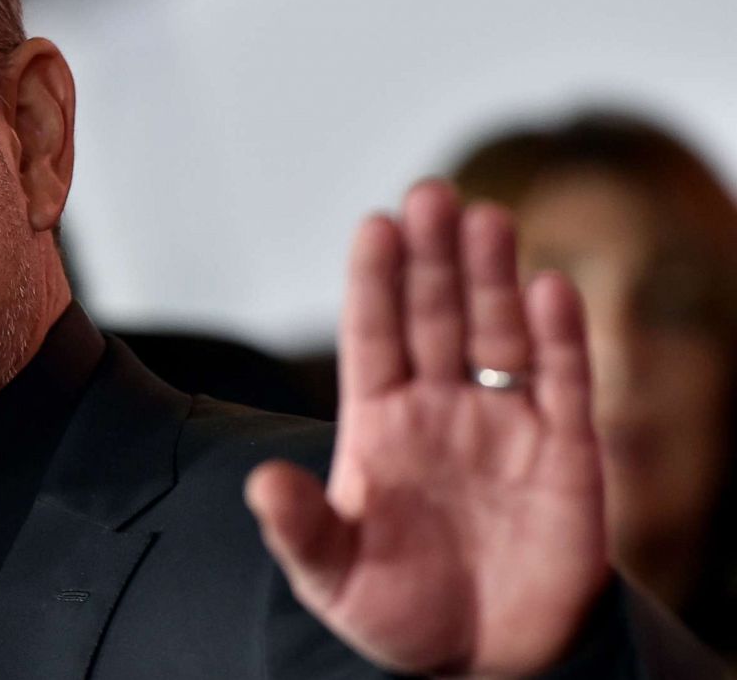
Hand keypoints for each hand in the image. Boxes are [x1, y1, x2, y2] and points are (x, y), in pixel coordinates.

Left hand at [245, 179, 609, 675]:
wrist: (484, 664)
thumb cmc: (398, 612)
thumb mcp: (332, 577)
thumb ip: (300, 528)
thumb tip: (261, 482)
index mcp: (378, 426)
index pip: (372, 336)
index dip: (374, 282)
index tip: (373, 225)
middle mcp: (439, 411)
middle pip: (434, 318)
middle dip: (432, 259)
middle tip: (431, 195)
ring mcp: (503, 426)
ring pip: (497, 335)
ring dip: (492, 278)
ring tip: (485, 218)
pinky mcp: (565, 456)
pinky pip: (565, 385)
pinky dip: (561, 338)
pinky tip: (550, 288)